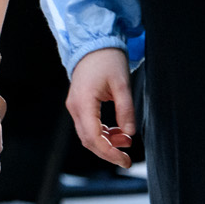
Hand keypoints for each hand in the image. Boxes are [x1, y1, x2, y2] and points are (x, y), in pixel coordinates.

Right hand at [66, 48, 136, 168]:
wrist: (94, 42)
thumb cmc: (107, 59)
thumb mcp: (122, 84)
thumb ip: (126, 109)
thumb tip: (130, 133)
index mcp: (83, 102)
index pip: (93, 137)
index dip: (109, 153)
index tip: (125, 160)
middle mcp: (75, 106)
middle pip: (88, 140)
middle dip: (107, 152)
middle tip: (127, 159)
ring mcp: (75, 105)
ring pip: (87, 135)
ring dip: (106, 142)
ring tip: (126, 141)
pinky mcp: (79, 104)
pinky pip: (88, 126)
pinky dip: (102, 133)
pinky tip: (117, 132)